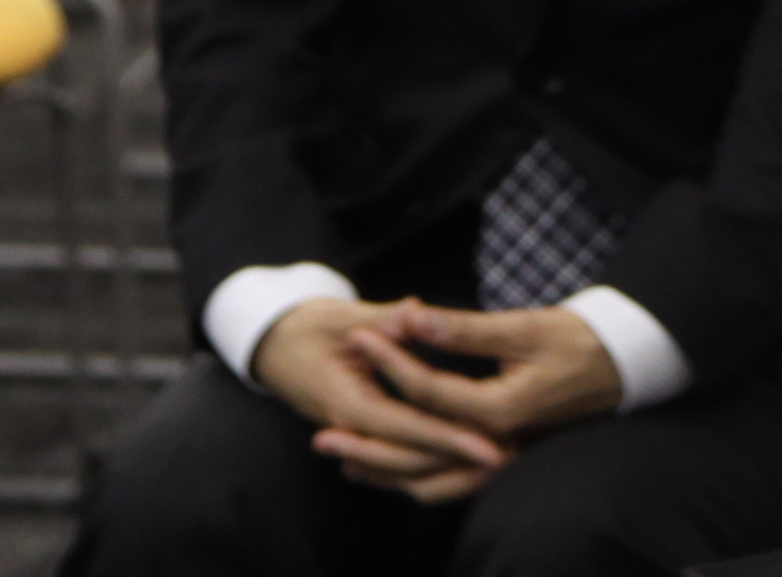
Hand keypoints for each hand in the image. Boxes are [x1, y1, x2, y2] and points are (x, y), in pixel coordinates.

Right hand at [251, 295, 507, 503]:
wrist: (274, 346)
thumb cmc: (308, 327)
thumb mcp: (343, 316)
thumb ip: (384, 319)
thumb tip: (415, 311)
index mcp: (347, 403)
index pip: (406, 429)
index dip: (448, 438)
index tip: (488, 446)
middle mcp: (352, 431)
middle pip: (411, 460)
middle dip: (458, 463)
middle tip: (507, 460)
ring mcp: (356, 439)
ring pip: (406, 470)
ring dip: (450, 470)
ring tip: (496, 467)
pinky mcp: (365, 438)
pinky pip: (399, 461)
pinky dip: (432, 464)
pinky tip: (465, 465)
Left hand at [357, 302, 623, 457]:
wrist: (624, 366)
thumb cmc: (577, 340)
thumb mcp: (522, 327)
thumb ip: (462, 330)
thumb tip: (409, 316)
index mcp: (501, 413)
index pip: (427, 391)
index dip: (389, 361)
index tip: (357, 336)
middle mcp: (500, 447)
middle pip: (419, 457)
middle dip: (367, 446)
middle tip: (321, 433)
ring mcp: (504, 461)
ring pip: (433, 483)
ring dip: (387, 473)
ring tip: (344, 460)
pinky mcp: (505, 461)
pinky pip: (453, 483)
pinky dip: (417, 478)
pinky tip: (390, 467)